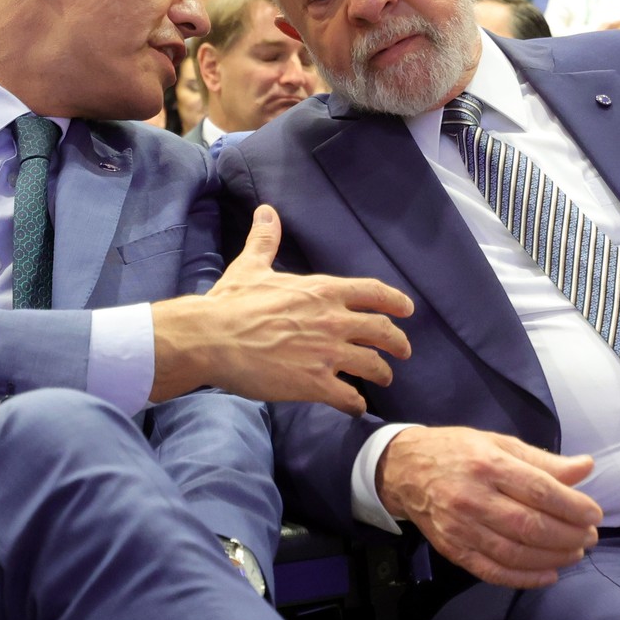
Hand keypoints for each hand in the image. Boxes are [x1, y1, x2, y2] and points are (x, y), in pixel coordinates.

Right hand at [150, 205, 412, 414]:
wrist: (211, 338)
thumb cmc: (230, 302)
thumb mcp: (251, 267)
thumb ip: (266, 241)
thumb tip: (266, 212)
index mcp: (323, 291)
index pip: (373, 292)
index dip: (395, 301)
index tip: (408, 309)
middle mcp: (333, 320)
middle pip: (382, 331)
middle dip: (398, 342)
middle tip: (404, 351)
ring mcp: (327, 353)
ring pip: (372, 365)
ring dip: (382, 373)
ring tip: (384, 378)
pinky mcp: (314, 383)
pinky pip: (348, 397)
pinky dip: (356, 404)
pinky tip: (356, 407)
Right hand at [378, 426, 602, 588]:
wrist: (403, 470)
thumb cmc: (458, 451)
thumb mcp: (499, 443)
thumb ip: (543, 460)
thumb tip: (586, 467)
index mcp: (488, 464)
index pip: (539, 490)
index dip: (573, 506)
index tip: (594, 514)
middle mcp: (473, 498)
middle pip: (530, 526)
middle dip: (568, 536)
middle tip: (590, 537)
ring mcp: (461, 528)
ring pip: (515, 553)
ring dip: (553, 558)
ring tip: (575, 553)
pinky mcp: (453, 550)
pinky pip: (492, 572)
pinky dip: (524, 579)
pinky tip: (549, 574)